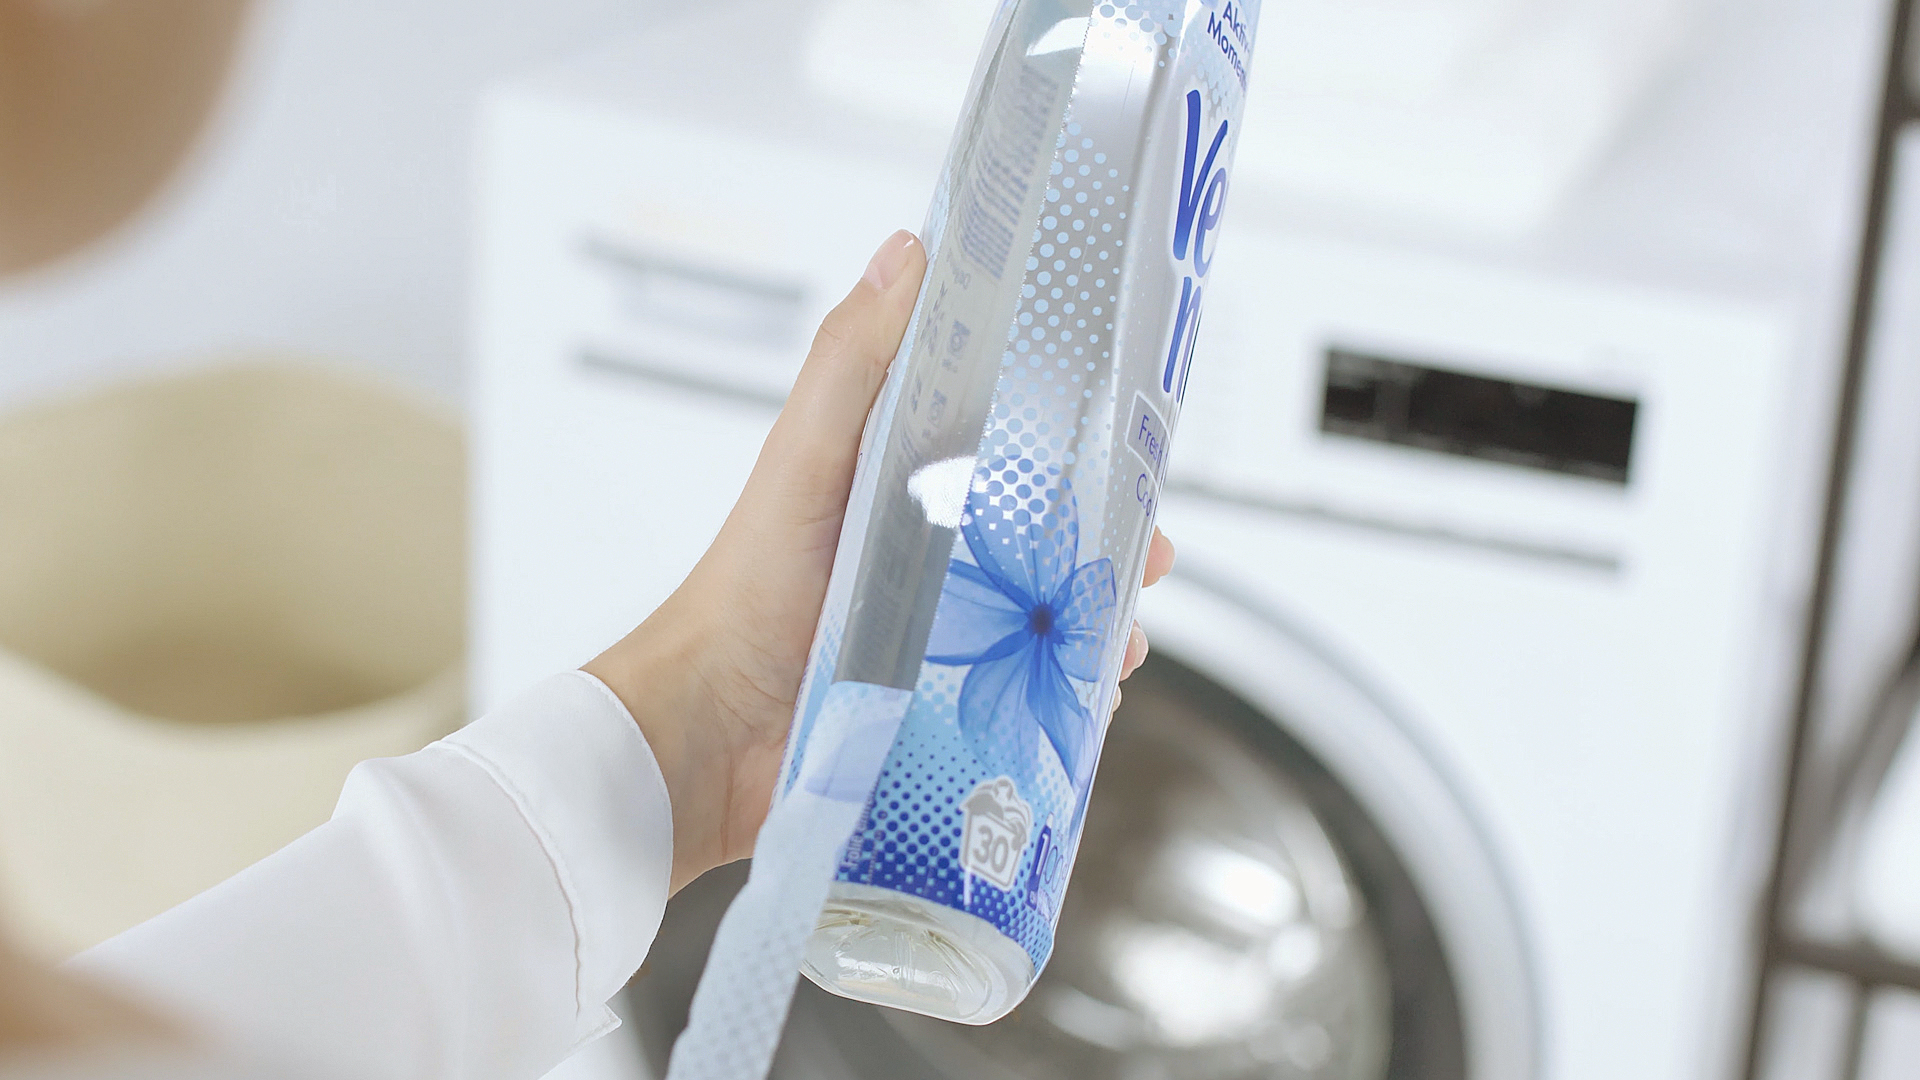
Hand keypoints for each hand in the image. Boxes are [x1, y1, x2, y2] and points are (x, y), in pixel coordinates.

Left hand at [585, 230, 1174, 893]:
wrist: (711, 734)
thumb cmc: (744, 591)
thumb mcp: (804, 460)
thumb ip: (852, 364)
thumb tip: (907, 251)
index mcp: (902, 482)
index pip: (1005, 437)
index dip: (1072, 432)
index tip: (1129, 428)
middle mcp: (929, 554)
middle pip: (1047, 532)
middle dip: (1110, 537)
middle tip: (1148, 548)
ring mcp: (942, 631)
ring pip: (1050, 613)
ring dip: (1101, 618)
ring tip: (1124, 630)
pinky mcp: (947, 702)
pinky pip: (1029, 692)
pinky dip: (1071, 692)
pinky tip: (1092, 694)